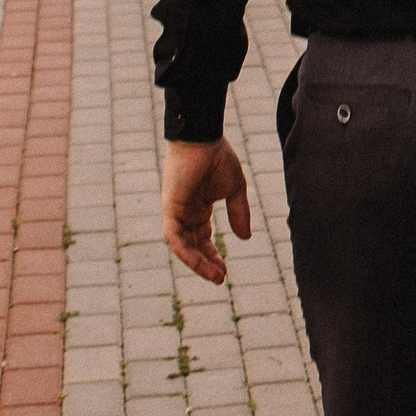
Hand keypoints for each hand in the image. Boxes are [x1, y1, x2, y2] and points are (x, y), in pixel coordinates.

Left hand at [161, 139, 251, 282]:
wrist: (203, 137)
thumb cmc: (218, 156)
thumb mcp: (235, 189)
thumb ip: (239, 212)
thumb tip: (245, 238)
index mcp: (197, 208)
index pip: (202, 239)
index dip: (212, 255)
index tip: (224, 271)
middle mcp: (184, 213)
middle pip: (192, 246)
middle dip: (205, 264)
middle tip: (219, 279)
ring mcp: (175, 211)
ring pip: (182, 246)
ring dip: (197, 263)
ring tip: (215, 276)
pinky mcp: (170, 208)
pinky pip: (174, 236)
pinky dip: (185, 251)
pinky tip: (199, 262)